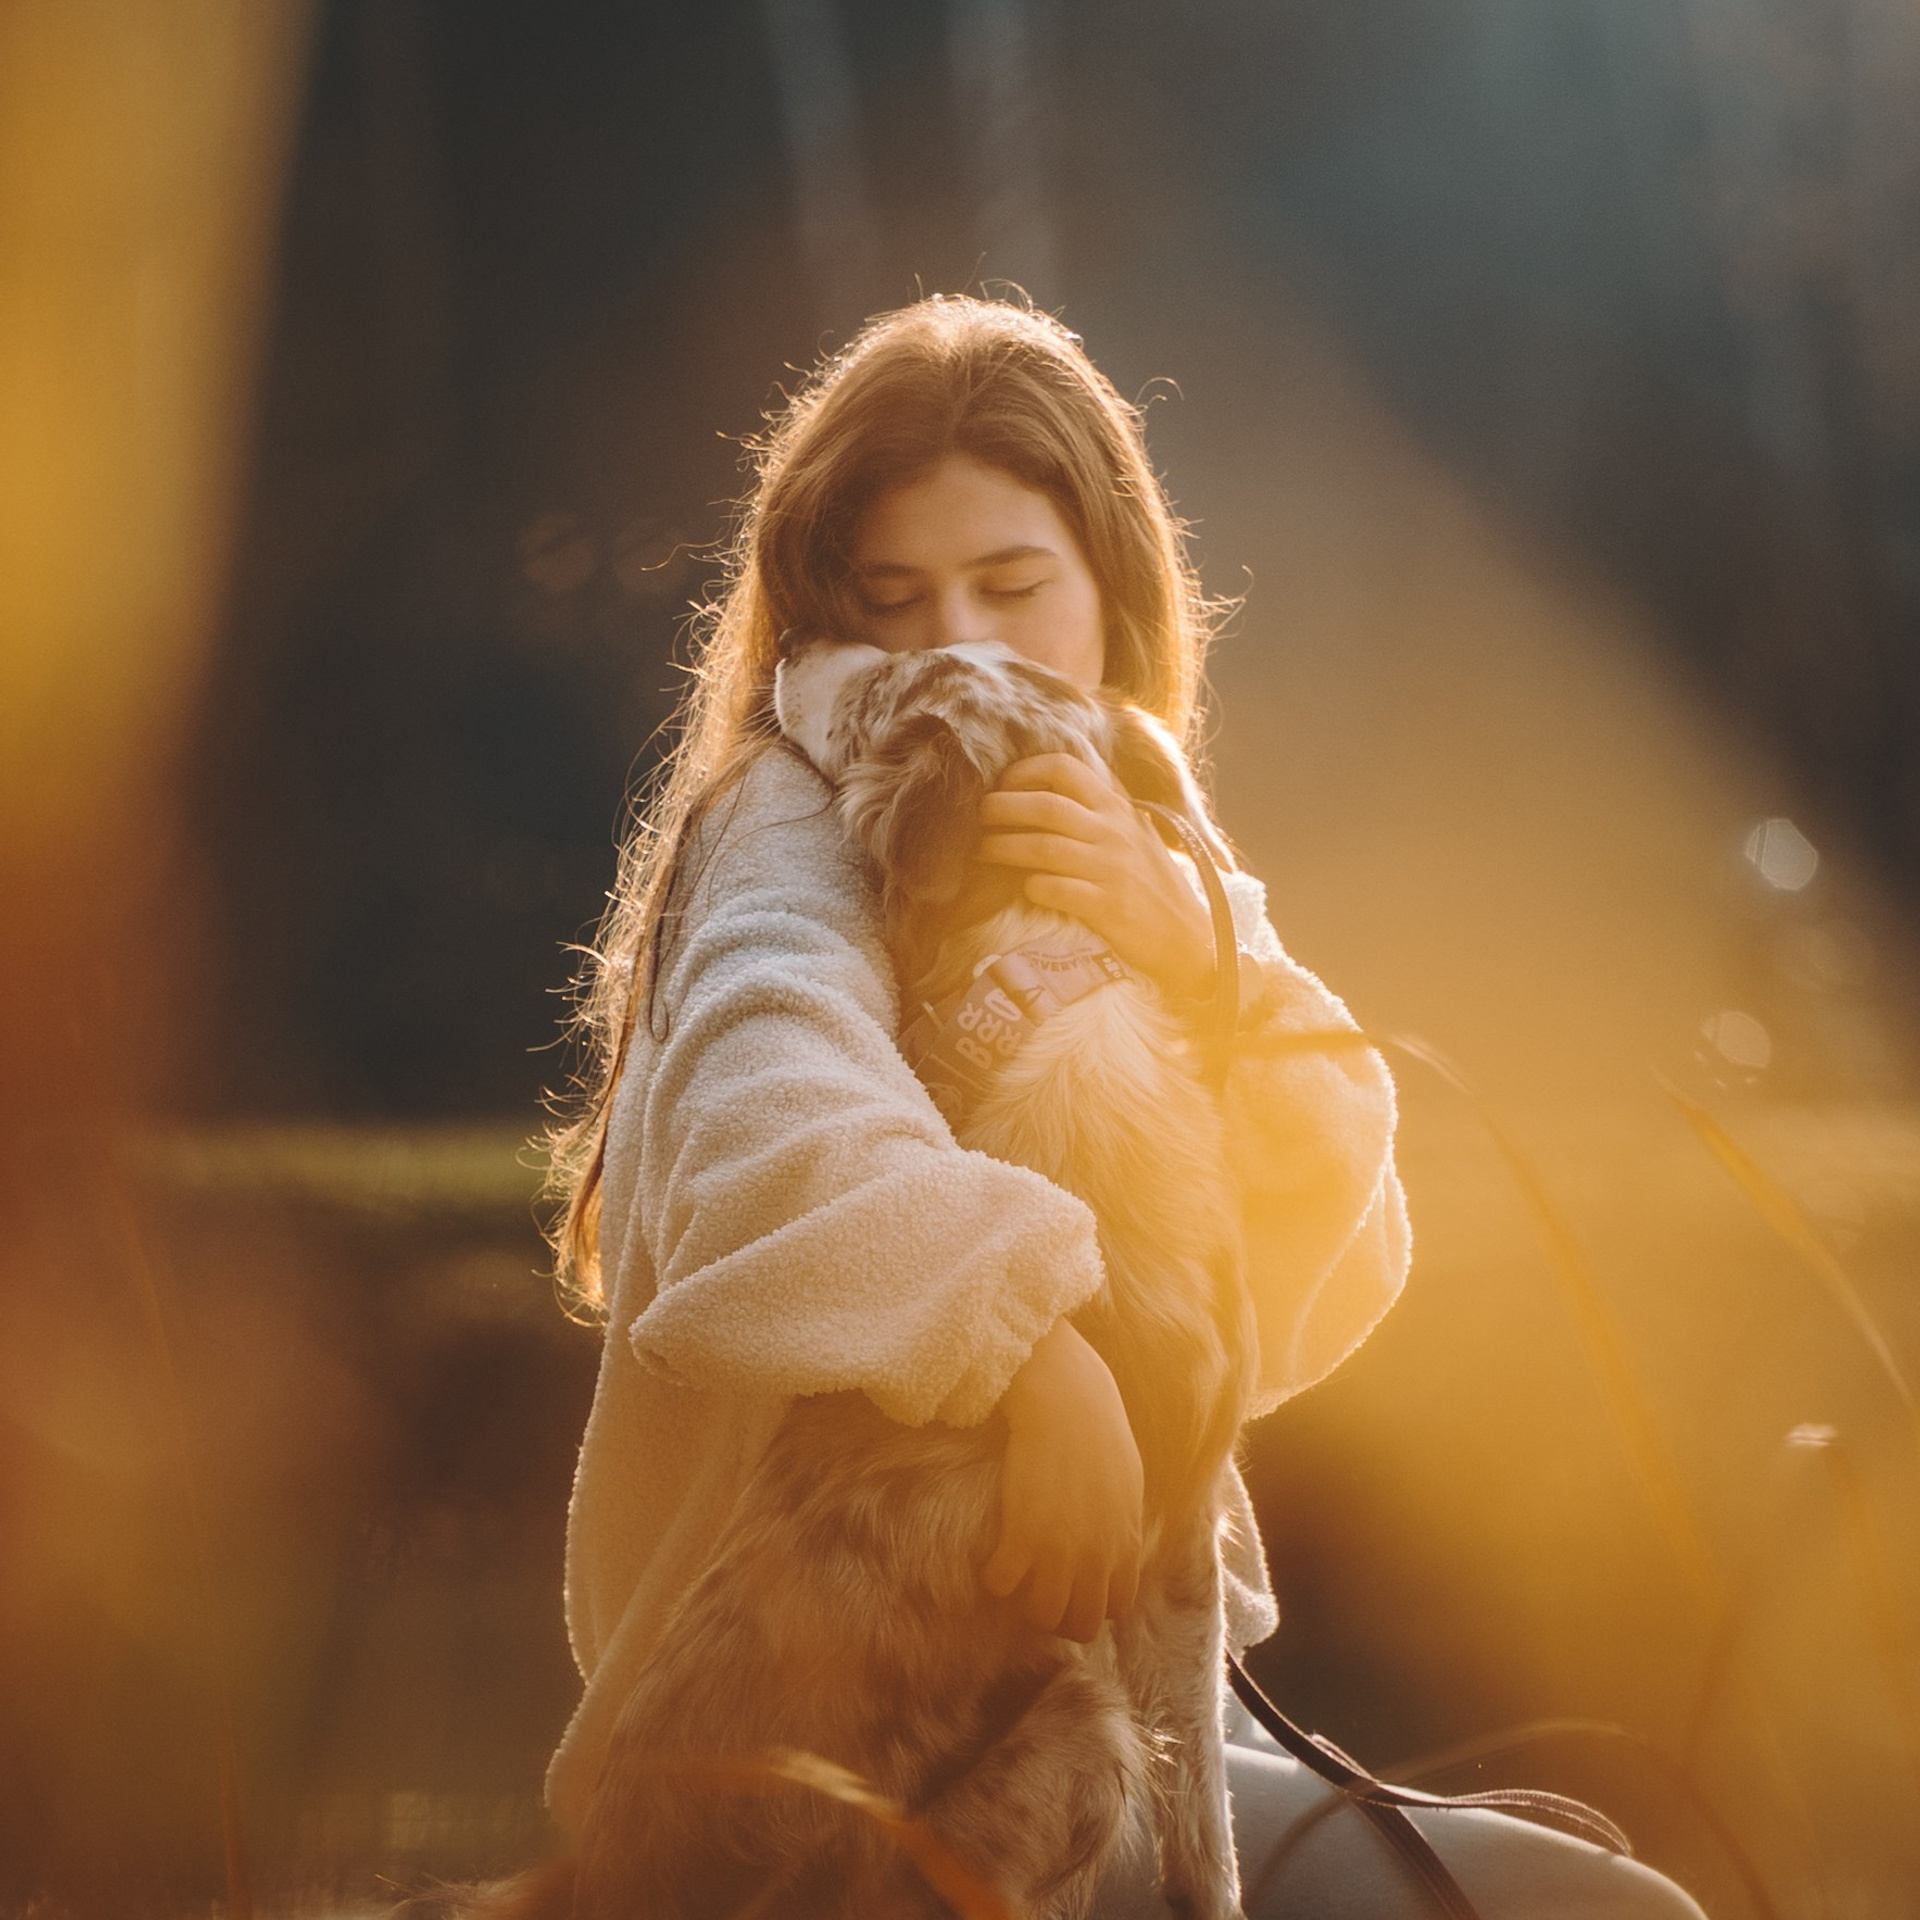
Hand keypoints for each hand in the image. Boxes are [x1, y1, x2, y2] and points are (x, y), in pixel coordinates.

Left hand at [977, 754, 1216, 998]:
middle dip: (1001, 808)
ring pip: (1043, 846)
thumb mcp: (1135, 831)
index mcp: (1116, 808)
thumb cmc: (1151, 882)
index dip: (1023, 772)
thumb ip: (1100, 807)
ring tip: (982, 852)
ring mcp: (1111, 869)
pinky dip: (1032, 886)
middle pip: (1045, 805)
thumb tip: (1052, 784)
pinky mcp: (1107, 907)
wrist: (1189, 935)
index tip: (1002, 785)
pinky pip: (1055, 889)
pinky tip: (1024, 888)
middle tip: (978, 817)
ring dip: (1003, 847)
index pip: (1064, 768)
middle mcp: (1113, 832)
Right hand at [983, 1318, 1143, 1640]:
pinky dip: (994, 1579)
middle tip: (1038, 1596)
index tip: (1073, 1591)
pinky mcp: (1022, 1535)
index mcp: (1124, 1542)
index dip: (1093, 1605)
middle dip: (1061, 1619)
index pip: (1117, 1606)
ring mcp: (1060, 1549)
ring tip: (1014, 1581)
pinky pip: (1002, 1583)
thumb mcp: (1129, 1481)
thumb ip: (1124, 1519)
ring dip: (1025, 1606)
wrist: (1070, 1401)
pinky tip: (992, 1560)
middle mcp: (1096, 1555)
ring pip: (1043, 1614)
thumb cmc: (1099, 1430)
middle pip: (1082, 1623)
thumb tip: (1123, 1538)